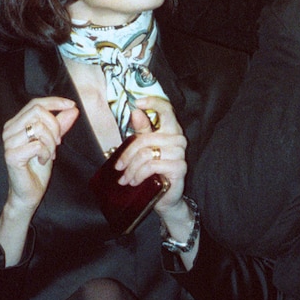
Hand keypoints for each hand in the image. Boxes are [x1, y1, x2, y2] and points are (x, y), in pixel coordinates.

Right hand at [2, 97, 78, 213]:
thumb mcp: (52, 143)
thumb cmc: (37, 168)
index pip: (35, 103)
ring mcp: (8, 142)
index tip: (72, 106)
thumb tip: (73, 109)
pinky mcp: (11, 155)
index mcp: (16, 124)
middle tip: (57, 144)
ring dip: (50, 143)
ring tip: (49, 154)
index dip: (55, 102)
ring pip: (38, 127)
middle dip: (55, 127)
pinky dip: (46, 153)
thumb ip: (60, 126)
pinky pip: (37, 145)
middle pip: (38, 112)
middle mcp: (9, 130)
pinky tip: (42, 161)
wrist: (29, 192)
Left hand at [115, 97, 188, 216]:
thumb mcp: (145, 150)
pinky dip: (139, 175)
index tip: (137, 103)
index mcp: (170, 130)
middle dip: (127, 154)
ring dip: (132, 168)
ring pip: (146, 153)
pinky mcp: (179, 167)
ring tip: (125, 178)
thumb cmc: (154, 173)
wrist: (166, 198)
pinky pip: (152, 165)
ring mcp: (180, 153)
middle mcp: (178, 139)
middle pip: (146, 138)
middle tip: (118, 167)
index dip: (153, 102)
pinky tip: (134, 181)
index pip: (166, 109)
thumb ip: (142, 131)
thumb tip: (135, 112)